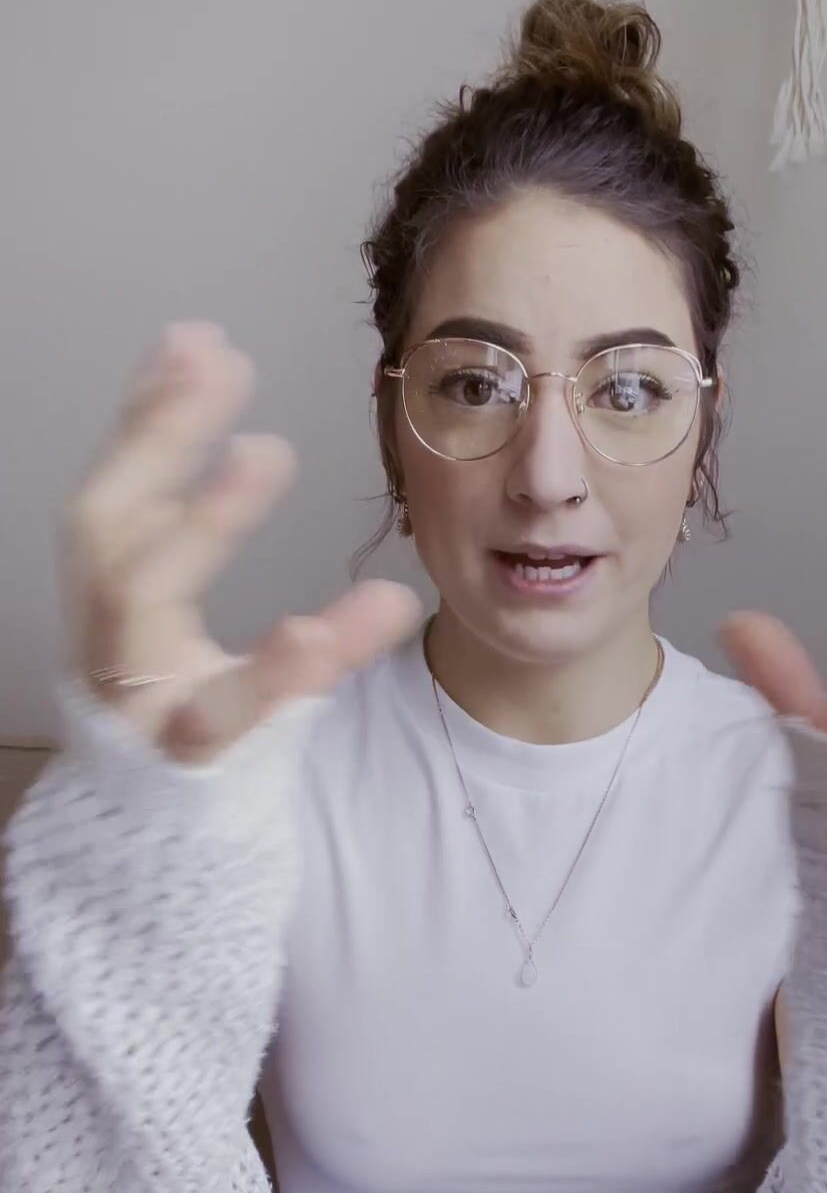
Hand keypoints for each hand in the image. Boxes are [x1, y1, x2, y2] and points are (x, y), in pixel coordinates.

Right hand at [61, 321, 422, 763]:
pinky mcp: (191, 760)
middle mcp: (106, 645)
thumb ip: (183, 496)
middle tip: (217, 365)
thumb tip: (199, 350)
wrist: (154, 852)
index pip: (114, 495)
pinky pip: (233, 708)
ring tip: (265, 451)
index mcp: (106, 605)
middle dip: (153, 443)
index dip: (145, 419)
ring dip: (199, 523)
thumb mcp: (171, 600)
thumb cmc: (170, 707)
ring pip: (142, 608)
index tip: (196, 340)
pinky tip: (354, 616)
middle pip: (105, 534)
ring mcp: (139, 703)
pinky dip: (286, 662)